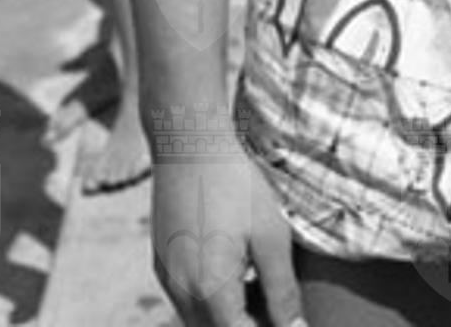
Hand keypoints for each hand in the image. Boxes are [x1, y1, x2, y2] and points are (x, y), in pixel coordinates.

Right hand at [152, 145, 303, 326]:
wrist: (188, 142)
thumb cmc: (235, 184)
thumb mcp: (271, 235)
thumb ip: (282, 291)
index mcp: (211, 292)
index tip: (288, 318)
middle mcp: (182, 294)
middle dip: (247, 324)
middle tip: (277, 304)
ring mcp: (168, 279)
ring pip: (199, 321)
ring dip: (229, 315)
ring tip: (259, 283)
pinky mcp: (161, 264)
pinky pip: (187, 299)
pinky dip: (211, 298)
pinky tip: (235, 268)